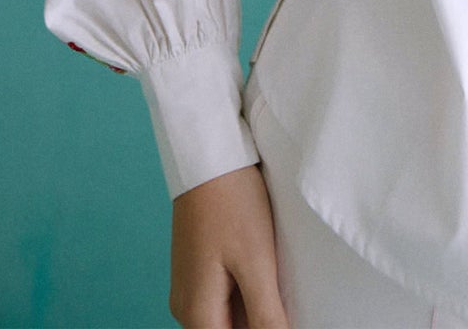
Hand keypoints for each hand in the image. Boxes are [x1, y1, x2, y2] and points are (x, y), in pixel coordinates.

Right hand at [170, 164, 288, 328]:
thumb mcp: (257, 263)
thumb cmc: (232, 204)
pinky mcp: (198, 268)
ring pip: (228, 318)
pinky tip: (266, 273)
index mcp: (196, 313)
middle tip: (282, 296)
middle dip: (259, 323)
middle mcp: (186, 307)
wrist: (209, 155)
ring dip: (255, 311)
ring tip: (277, 284)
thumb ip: (267, 316)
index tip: (279, 316)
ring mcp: (190, 287)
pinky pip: (224, 297)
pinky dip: (247, 294)